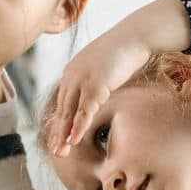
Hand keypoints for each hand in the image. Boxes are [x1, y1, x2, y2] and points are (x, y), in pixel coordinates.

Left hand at [48, 30, 155, 156]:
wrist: (134, 36)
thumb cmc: (124, 50)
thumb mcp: (103, 66)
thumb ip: (96, 79)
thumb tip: (101, 90)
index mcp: (72, 72)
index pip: (63, 102)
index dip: (61, 122)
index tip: (60, 138)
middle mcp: (71, 76)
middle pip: (62, 110)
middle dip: (58, 132)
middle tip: (56, 151)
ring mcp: (81, 81)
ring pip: (69, 114)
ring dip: (64, 135)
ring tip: (61, 153)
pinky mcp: (94, 86)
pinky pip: (83, 113)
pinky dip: (78, 128)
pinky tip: (74, 141)